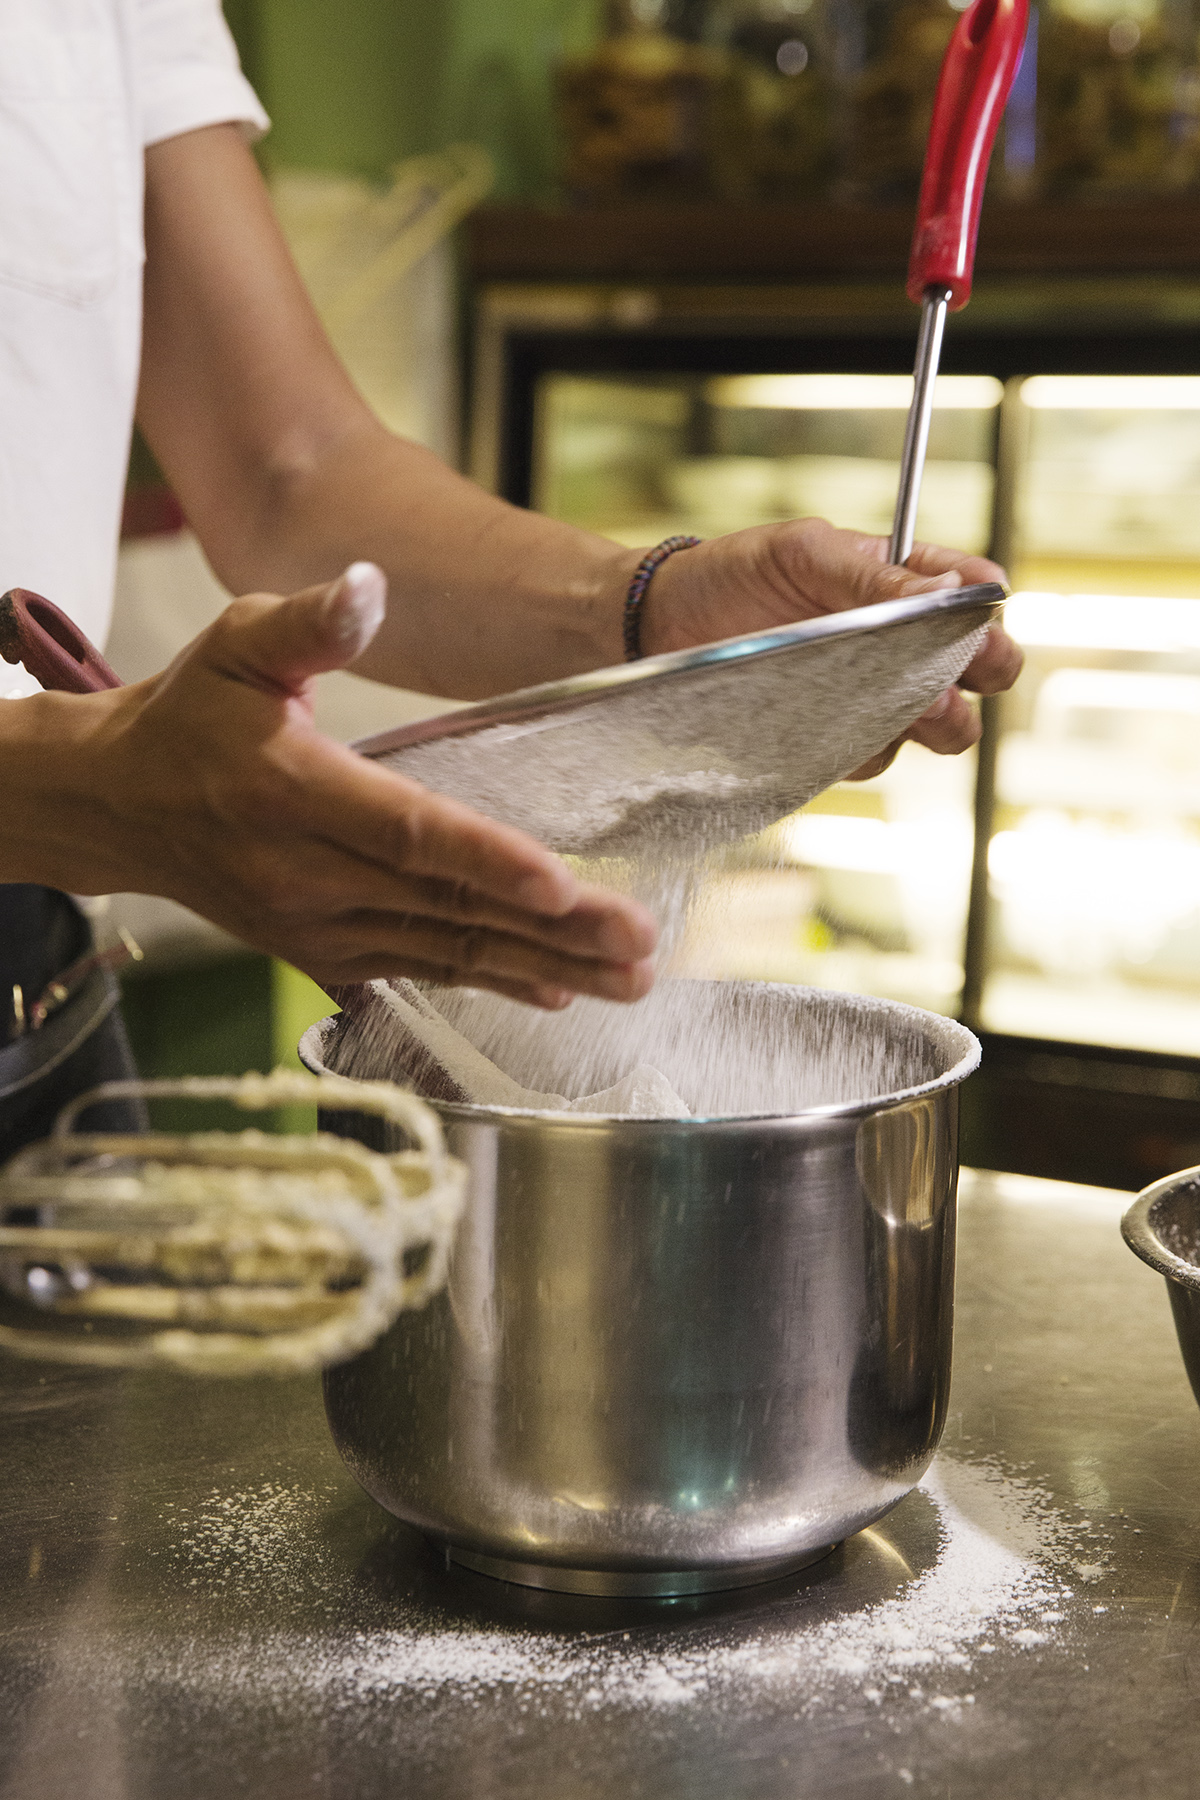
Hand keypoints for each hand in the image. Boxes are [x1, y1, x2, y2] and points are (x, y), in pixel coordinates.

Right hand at [29, 566, 657, 1005]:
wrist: (118, 806)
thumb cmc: (188, 717)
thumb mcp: (235, 644)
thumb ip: (308, 619)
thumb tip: (370, 585)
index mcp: (293, 792)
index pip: (406, 833)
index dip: (487, 861)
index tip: (563, 886)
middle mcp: (307, 874)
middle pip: (448, 905)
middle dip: (553, 928)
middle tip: (638, 940)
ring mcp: (317, 924)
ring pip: (447, 949)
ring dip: (544, 965)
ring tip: (628, 977)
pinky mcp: (322, 951)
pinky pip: (421, 969)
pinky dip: (491, 981)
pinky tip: (558, 989)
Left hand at [640, 517, 1022, 770]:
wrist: (658, 630)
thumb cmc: (728, 575)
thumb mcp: (801, 553)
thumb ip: (873, 575)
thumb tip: (949, 588)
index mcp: (897, 583)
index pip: (972, 594)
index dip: (986, 612)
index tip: (980, 621)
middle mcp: (894, 645)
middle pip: (974, 671)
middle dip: (979, 677)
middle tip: (958, 680)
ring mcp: (868, 696)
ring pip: (933, 725)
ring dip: (924, 720)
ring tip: (896, 707)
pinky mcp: (833, 739)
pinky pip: (872, 756)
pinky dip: (862, 748)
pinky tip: (830, 727)